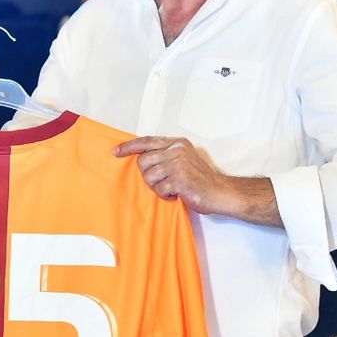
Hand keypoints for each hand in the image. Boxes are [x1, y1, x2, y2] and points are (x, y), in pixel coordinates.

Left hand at [113, 136, 227, 210]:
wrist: (220, 192)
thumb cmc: (201, 179)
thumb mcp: (184, 158)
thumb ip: (166, 154)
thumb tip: (142, 157)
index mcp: (177, 143)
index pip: (147, 141)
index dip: (129, 146)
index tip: (117, 151)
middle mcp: (176, 150)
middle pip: (143, 161)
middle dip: (149, 176)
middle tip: (164, 182)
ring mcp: (177, 163)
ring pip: (149, 176)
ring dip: (158, 187)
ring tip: (173, 188)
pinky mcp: (178, 178)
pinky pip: (159, 189)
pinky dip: (166, 195)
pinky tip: (178, 193)